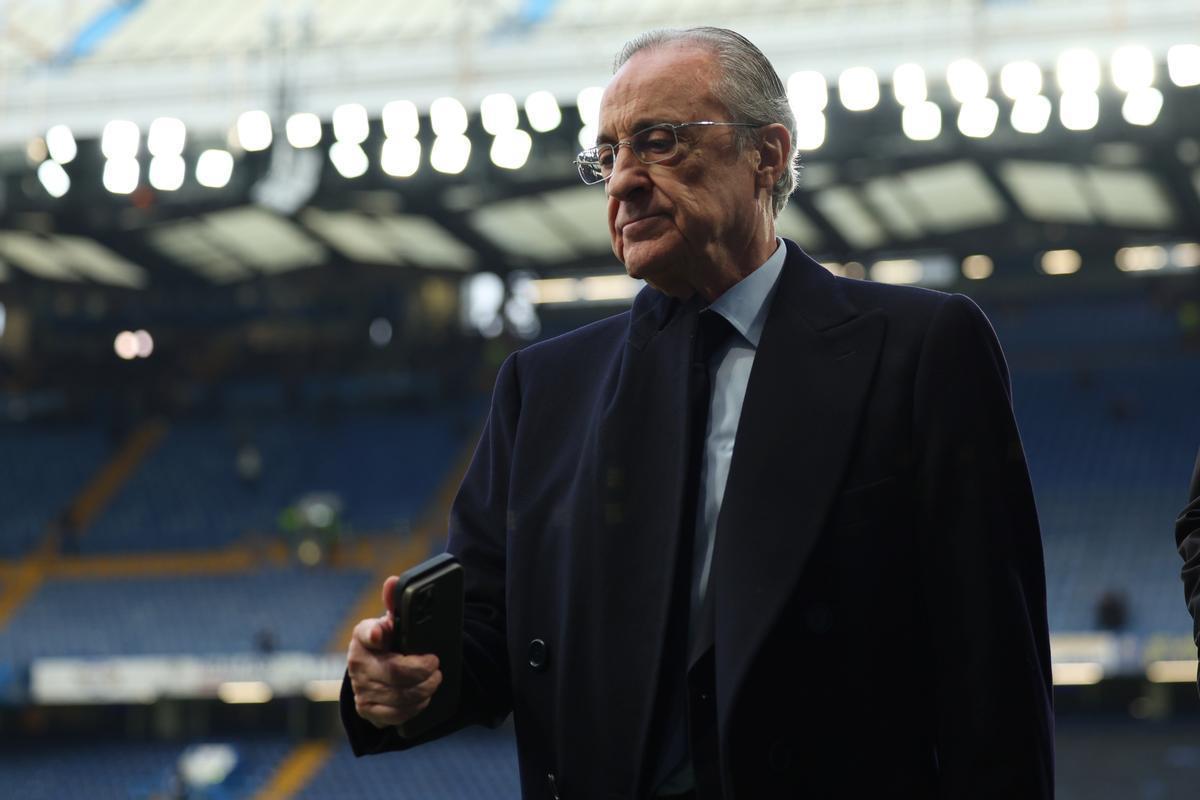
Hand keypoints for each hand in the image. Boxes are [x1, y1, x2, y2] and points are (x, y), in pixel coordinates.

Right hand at [346, 575, 442, 728]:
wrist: (377, 673)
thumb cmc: (391, 642)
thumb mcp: (395, 623)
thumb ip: (396, 603)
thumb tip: (392, 581)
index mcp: (363, 635)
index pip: (366, 632)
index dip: (374, 633)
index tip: (382, 632)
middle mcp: (357, 662)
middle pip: (394, 672)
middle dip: (422, 672)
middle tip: (437, 667)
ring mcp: (360, 688)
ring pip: (398, 696)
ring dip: (423, 690)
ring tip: (435, 681)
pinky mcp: (366, 709)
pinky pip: (394, 714)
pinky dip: (415, 707)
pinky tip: (424, 698)